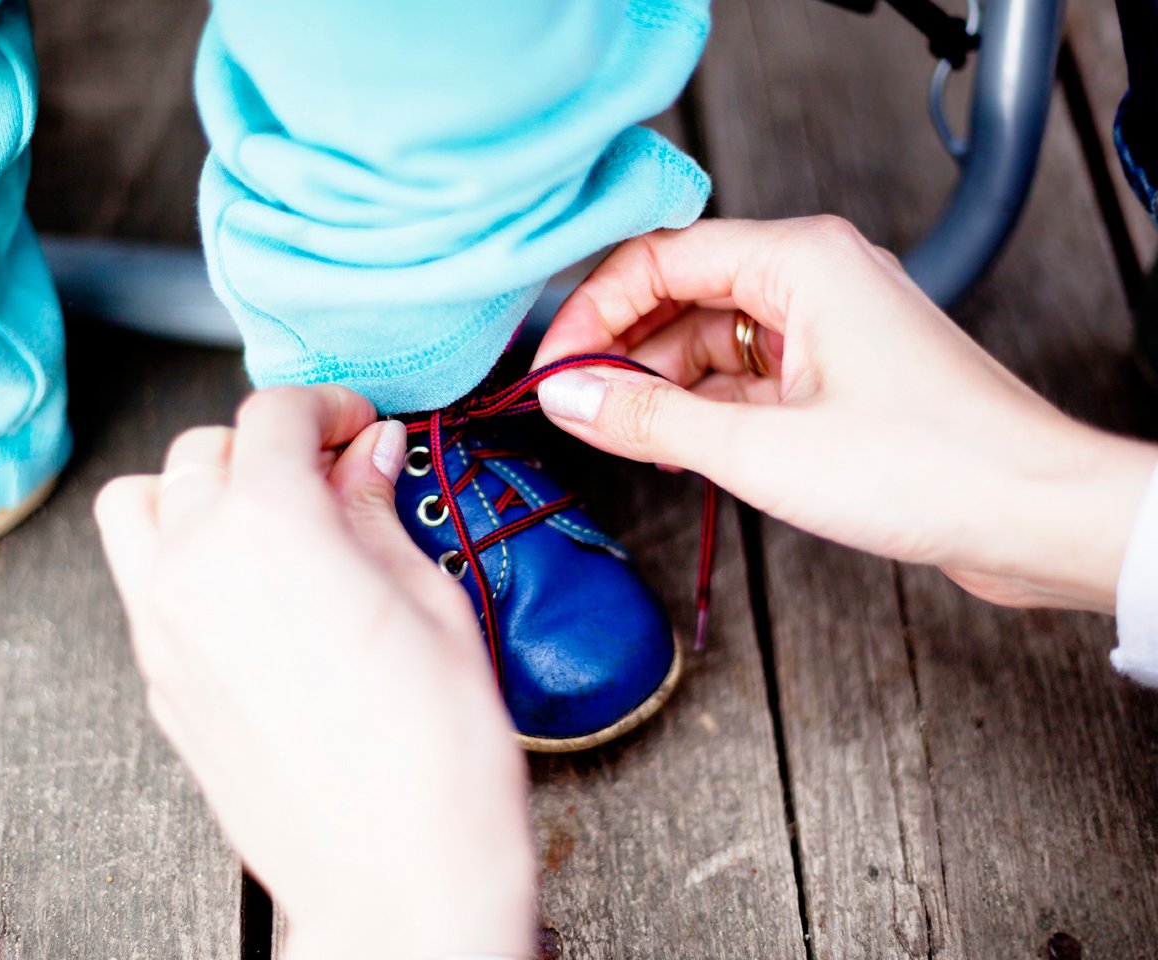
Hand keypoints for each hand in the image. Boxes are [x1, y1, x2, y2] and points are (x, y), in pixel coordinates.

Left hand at [95, 385, 533, 959]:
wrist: (396, 878)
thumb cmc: (435, 754)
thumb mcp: (432, 602)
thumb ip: (379, 512)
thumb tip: (368, 455)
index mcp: (271, 528)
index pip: (271, 415)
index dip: (326, 404)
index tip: (358, 425)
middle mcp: (196, 567)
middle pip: (200, 451)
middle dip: (266, 445)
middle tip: (330, 472)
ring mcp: (163, 630)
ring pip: (140, 507)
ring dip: (197, 490)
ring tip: (263, 518)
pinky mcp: (159, 683)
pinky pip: (142, 584)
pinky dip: (182, 558)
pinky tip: (250, 590)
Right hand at [532, 216, 1157, 611]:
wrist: (1035, 515)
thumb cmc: (928, 467)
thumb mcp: (759, 448)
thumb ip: (648, 417)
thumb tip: (565, 395)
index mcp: (799, 259)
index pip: (659, 257)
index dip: (593, 312)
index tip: (552, 371)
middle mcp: (814, 276)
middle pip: (682, 293)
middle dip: (623, 350)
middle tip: (575, 409)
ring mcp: (829, 325)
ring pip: (712, 338)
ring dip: (663, 384)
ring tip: (624, 437)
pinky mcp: (840, 374)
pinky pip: (748, 374)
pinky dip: (706, 407)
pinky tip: (678, 446)